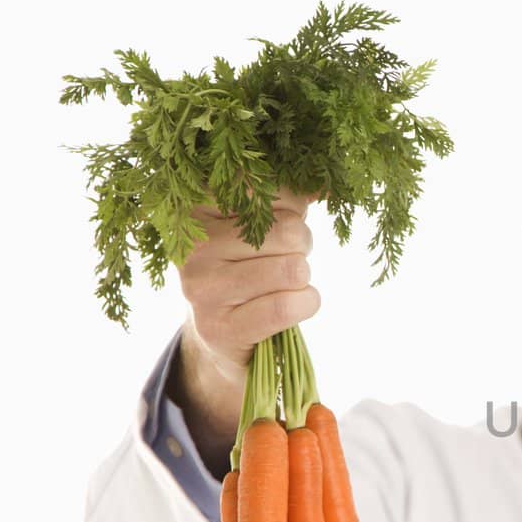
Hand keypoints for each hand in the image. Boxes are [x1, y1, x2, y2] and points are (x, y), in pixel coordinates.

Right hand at [178, 188, 321, 384]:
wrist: (219, 334)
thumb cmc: (246, 267)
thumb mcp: (257, 225)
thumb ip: (287, 198)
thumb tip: (327, 187)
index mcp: (197, 207)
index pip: (268, 189)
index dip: (292, 208)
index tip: (277, 223)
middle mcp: (193, 246)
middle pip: (289, 231)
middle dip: (302, 247)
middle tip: (282, 260)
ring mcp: (202, 288)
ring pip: (293, 269)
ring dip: (303, 278)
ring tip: (283, 283)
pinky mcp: (220, 328)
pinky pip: (287, 306)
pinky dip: (306, 304)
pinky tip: (294, 304)